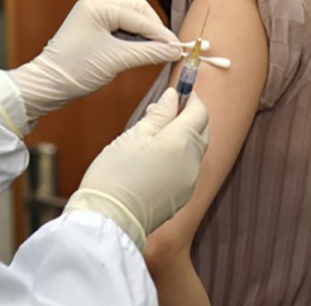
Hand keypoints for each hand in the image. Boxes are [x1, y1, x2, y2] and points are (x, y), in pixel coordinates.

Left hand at [8, 0, 180, 123]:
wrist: (47, 86)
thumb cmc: (76, 70)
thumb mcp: (117, 60)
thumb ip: (148, 53)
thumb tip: (174, 51)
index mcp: (97, 6)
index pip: (139, 15)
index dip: (160, 33)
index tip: (177, 48)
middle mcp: (95, 6)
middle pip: (137, 13)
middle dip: (154, 32)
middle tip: (169, 50)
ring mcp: (93, 18)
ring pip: (130, 23)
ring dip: (145, 38)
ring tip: (159, 54)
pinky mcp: (93, 32)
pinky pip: (121, 32)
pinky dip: (134, 43)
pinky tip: (144, 55)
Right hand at [63, 88, 209, 250]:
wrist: (109, 219)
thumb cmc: (115, 173)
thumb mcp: (135, 135)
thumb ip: (160, 114)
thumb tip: (174, 96)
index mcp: (182, 142)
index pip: (199, 112)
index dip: (190, 98)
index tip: (178, 91)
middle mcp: (192, 162)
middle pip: (201, 130)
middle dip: (187, 117)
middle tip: (161, 111)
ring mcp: (190, 182)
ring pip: (194, 150)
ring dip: (182, 137)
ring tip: (152, 136)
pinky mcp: (182, 197)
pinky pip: (187, 168)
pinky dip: (178, 157)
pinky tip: (154, 159)